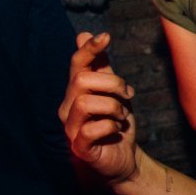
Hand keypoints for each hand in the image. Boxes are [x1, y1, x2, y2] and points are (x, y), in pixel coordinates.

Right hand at [58, 32, 138, 186]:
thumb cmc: (115, 124)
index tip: (106, 36)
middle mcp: (68, 108)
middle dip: (112, 84)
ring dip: (112, 106)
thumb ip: (101, 67)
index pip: (77, 65)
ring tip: (121, 116)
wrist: (124, 159)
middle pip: (82, 81)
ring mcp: (71, 128)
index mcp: (76, 92)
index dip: (89, 49)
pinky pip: (91, 129)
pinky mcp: (79, 147)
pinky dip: (110, 126)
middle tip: (127, 95)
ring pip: (85, 103)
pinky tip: (117, 130)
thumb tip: (84, 35)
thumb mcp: (113, 92)